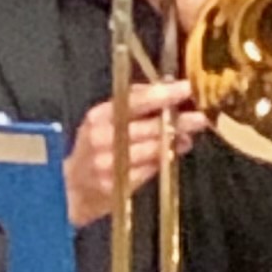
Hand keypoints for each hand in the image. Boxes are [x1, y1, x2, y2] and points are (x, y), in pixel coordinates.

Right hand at [64, 79, 195, 227]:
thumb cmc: (93, 148)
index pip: (134, 102)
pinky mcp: (118, 186)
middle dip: (177, 122)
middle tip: (200, 118)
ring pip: (154, 150)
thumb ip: (134, 101)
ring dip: (175, 143)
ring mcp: (110, 164)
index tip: (185, 88)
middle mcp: (103, 139)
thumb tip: (167, 84)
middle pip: (149, 128)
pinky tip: (171, 154)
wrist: (71, 188)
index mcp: (99, 116)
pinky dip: (163, 161)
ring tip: (188, 137)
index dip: (162, 95)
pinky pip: (150, 171)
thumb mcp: (104, 119)